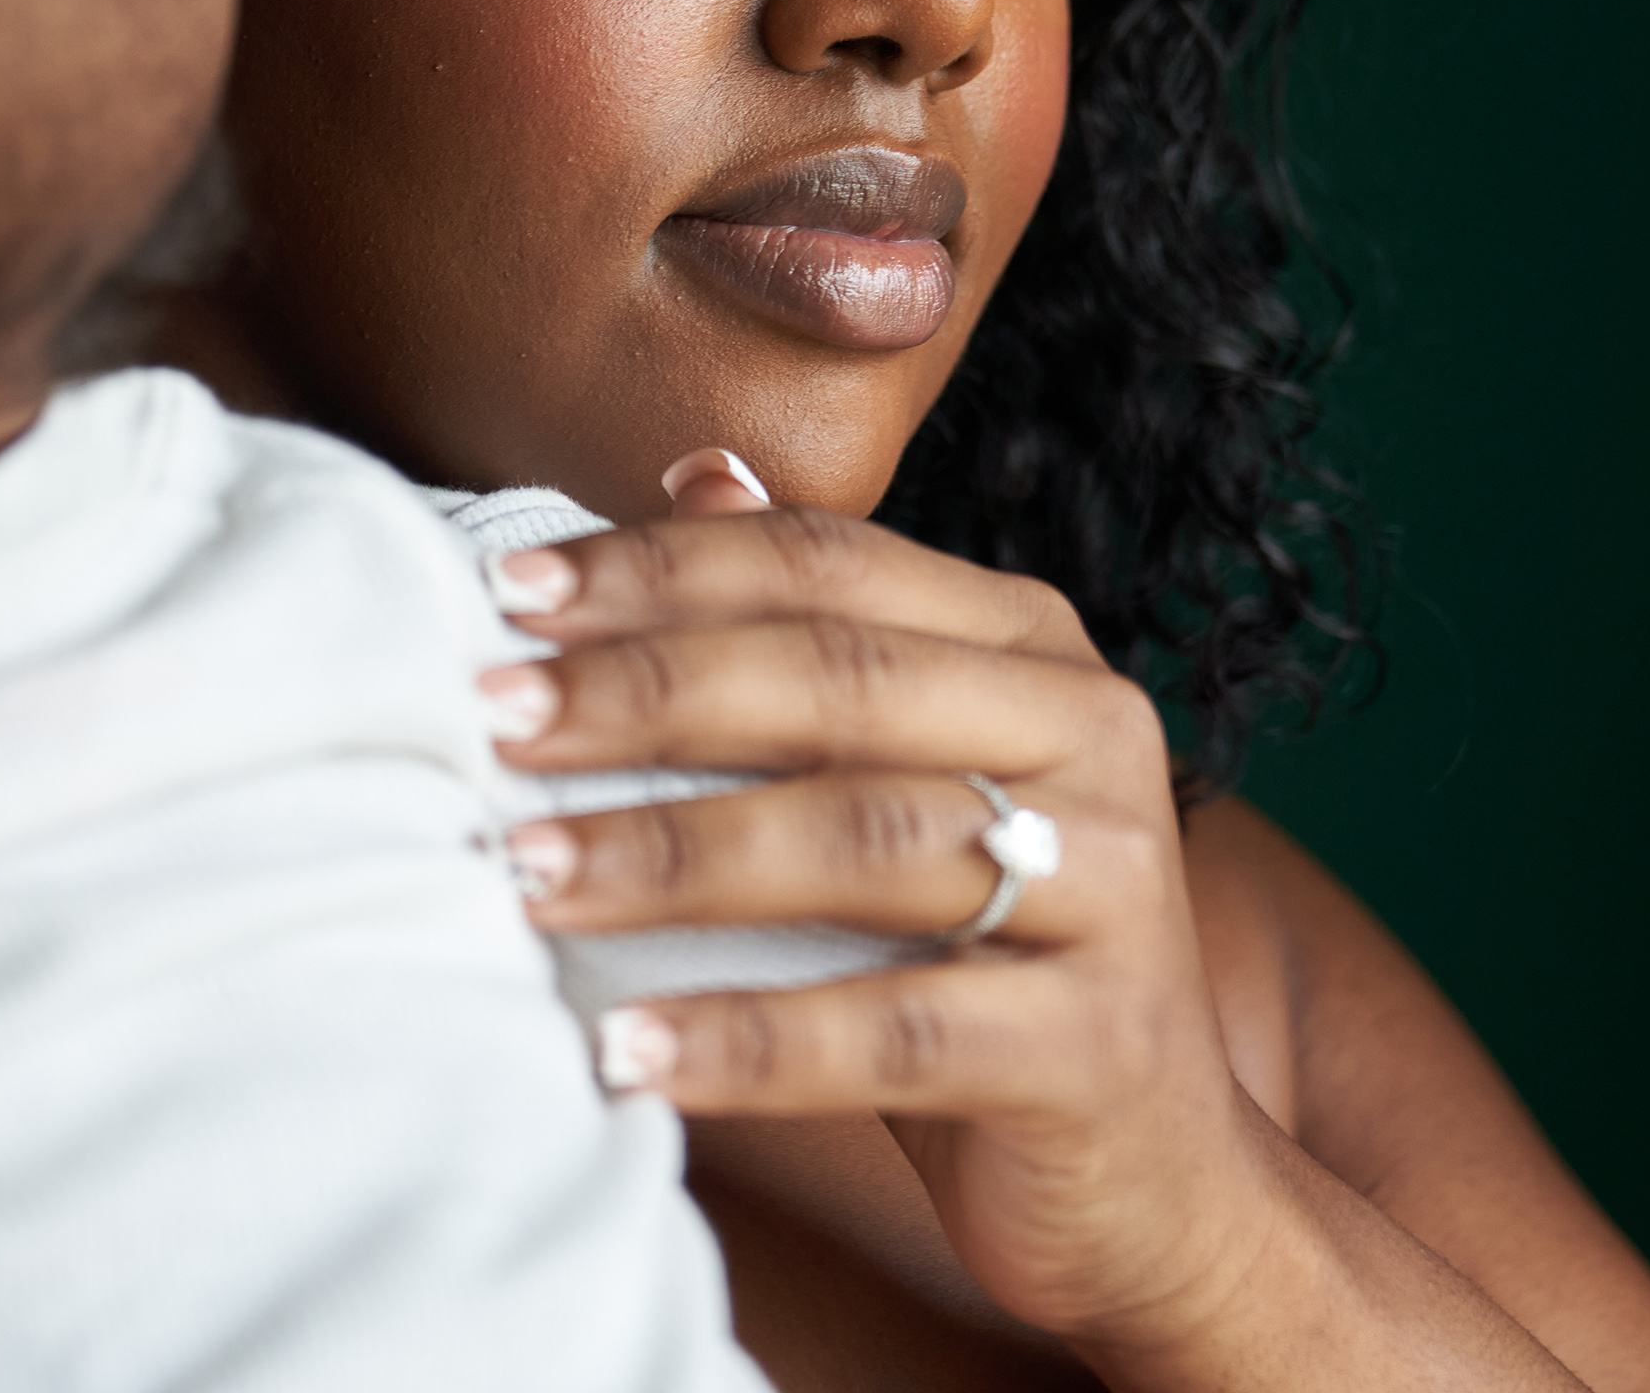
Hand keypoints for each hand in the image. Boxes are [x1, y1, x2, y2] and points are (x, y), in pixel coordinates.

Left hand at [477, 463, 1273, 1360]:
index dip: (661, 570)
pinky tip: (626, 1052)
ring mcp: (1112, 885)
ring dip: (669, 854)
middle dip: (643, 694)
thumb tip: (696, 470)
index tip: (506, 597)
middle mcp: (1091, 736)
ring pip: (862, 841)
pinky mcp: (1097, 1043)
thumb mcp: (911, 775)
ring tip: (522, 872)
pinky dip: (747, 1040)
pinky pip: (894, 1029)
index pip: (826, 567)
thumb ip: (819, 630)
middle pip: (838, 683)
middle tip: (491, 719)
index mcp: (1032, 647)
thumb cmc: (986, 960)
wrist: (1158, 1179)